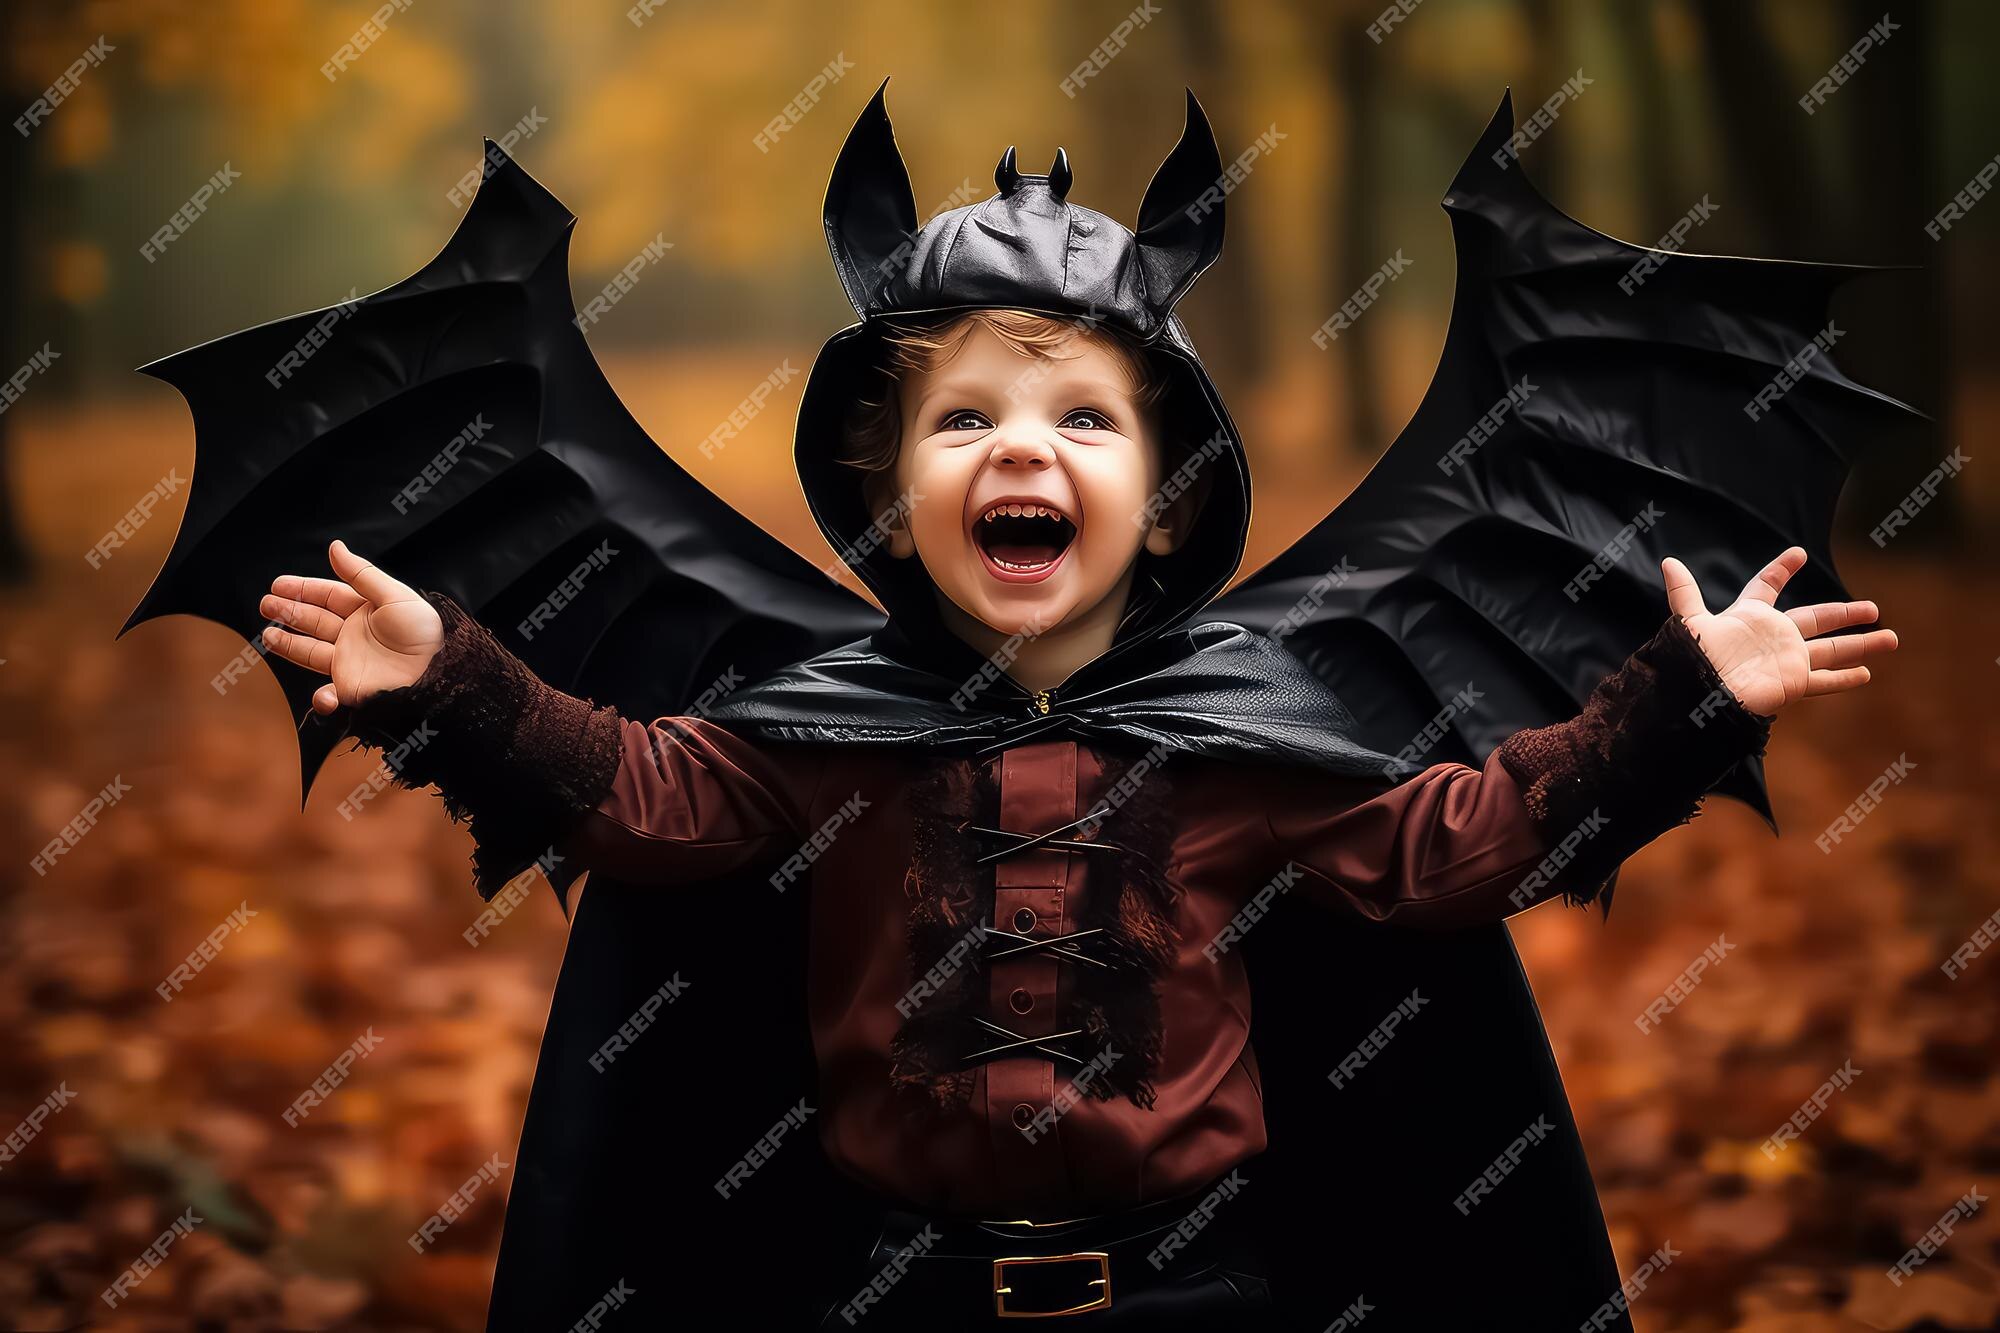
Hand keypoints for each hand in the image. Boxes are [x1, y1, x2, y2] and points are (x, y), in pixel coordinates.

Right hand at [259, 540, 444, 714]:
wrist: (440, 675)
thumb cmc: (425, 635)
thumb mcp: (395, 597)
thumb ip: (362, 574)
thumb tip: (334, 547)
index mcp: (367, 612)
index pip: (329, 596)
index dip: (303, 590)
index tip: (278, 585)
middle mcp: (356, 637)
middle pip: (315, 621)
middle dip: (289, 613)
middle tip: (267, 605)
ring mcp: (352, 663)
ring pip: (311, 653)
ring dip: (289, 645)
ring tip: (268, 636)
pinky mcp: (353, 691)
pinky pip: (330, 697)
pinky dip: (322, 699)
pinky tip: (321, 693)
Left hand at [1661, 546, 1897, 717]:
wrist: (1704, 694)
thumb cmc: (1697, 657)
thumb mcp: (1691, 620)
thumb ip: (1683, 591)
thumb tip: (1668, 561)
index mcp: (1748, 616)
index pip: (1765, 587)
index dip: (1780, 571)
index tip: (1797, 554)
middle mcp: (1772, 636)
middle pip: (1815, 619)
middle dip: (1843, 614)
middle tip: (1873, 608)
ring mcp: (1785, 660)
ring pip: (1830, 650)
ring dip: (1860, 645)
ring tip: (1892, 639)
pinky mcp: (1792, 683)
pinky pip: (1823, 680)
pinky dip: (1844, 678)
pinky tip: (1866, 673)